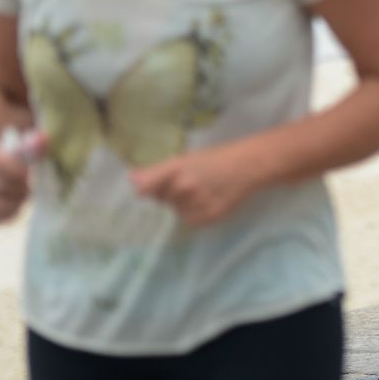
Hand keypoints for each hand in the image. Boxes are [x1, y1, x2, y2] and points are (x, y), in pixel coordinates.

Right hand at [0, 137, 31, 224]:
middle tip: (30, 188)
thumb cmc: (4, 150)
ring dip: (15, 202)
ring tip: (24, 196)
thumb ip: (33, 142)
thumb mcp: (17, 141)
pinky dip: (7, 214)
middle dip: (20, 188)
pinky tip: (15, 206)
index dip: (18, 170)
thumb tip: (44, 140)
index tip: (29, 173)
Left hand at [129, 143, 269, 227]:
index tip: (142, 192)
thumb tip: (131, 178)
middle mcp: (185, 185)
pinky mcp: (208, 216)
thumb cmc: (216, 158)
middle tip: (189, 183)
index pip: (147, 185)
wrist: (248, 166)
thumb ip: (157, 171)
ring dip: (183, 205)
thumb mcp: (186, 159)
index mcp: (177, 167)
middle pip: (162, 199)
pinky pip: (190, 221)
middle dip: (170, 193)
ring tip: (201, 192)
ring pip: (176, 211)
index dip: (143, 190)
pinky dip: (194, 214)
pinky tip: (207, 202)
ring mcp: (197, 202)